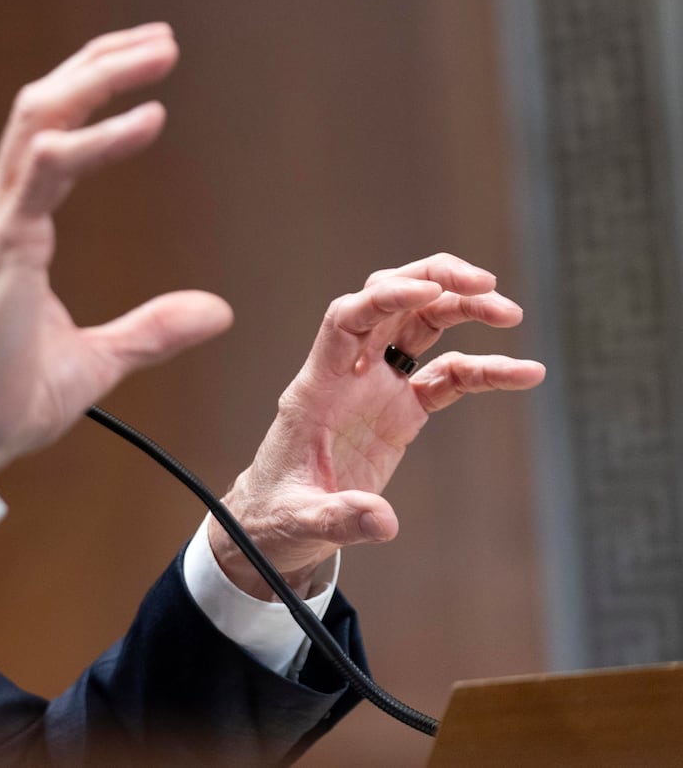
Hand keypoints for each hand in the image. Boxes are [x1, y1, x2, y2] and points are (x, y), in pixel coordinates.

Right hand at [0, 24, 232, 493]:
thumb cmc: (10, 399)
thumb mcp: (100, 359)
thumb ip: (151, 328)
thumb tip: (216, 311)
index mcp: (16, 229)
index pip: (50, 134)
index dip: (93, 91)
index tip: (145, 66)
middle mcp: (1, 213)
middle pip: (42, 107)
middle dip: (99, 65)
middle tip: (161, 39)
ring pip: (40, 118)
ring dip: (98, 79)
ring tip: (157, 53)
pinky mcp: (4, 246)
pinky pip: (50, 170)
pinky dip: (99, 139)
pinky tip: (149, 121)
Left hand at [210, 253, 546, 597]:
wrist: (277, 522)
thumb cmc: (278, 514)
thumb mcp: (301, 521)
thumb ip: (340, 518)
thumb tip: (383, 522)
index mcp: (318, 387)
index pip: (347, 319)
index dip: (385, 296)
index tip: (430, 289)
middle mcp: (349, 374)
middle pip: (389, 302)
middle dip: (434, 281)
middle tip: (485, 284)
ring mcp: (377, 387)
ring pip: (421, 325)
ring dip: (462, 308)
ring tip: (510, 312)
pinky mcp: (402, 409)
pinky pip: (448, 376)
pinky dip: (485, 370)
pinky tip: (527, 372)